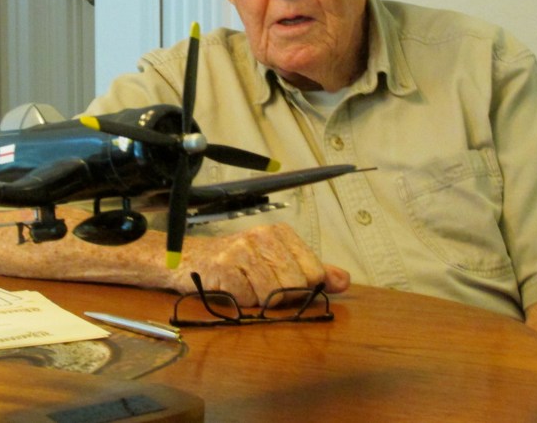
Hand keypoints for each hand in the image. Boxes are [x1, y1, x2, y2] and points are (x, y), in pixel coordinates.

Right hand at [172, 223, 350, 305]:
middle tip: (262, 287)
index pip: (314, 271)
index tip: (285, 284)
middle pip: (295, 284)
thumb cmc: (238, 263)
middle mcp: (262, 236)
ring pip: (273, 293)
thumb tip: (344, 281)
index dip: (303, 287)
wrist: (192, 260)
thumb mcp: (278, 262)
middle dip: (282, 296)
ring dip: (260, 300)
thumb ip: (314, 271)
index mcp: (280, 233)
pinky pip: (248, 298)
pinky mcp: (223, 266)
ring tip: (246, 288)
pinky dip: (242, 302)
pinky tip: (232, 289)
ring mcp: (242, 250)